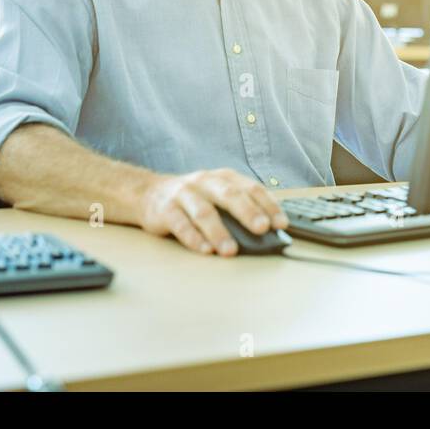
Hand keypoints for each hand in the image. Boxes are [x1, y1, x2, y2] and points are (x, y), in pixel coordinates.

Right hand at [138, 168, 287, 256]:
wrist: (148, 194)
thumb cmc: (194, 198)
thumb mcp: (217, 196)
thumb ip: (239, 209)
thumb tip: (267, 233)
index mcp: (224, 178)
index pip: (251, 188)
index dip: (268, 205)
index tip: (281, 223)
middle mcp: (205, 182)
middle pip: (229, 195)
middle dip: (248, 212)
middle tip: (261, 229)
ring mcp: (184, 194)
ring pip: (204, 212)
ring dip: (219, 232)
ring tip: (231, 250)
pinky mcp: (165, 210)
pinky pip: (180, 224)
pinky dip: (193, 238)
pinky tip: (205, 250)